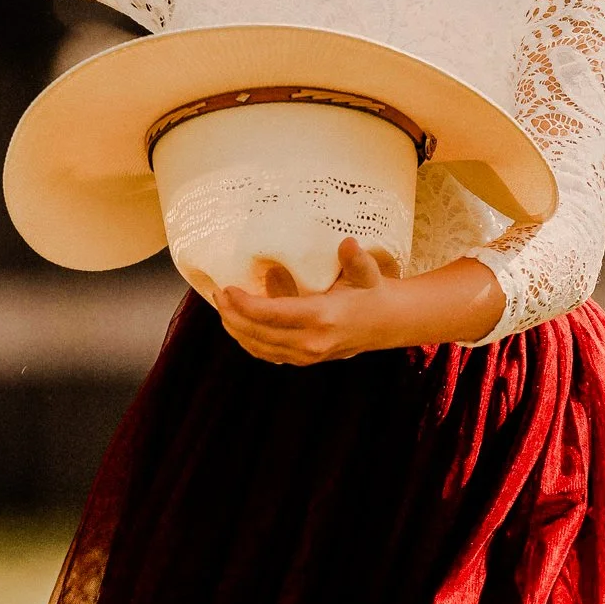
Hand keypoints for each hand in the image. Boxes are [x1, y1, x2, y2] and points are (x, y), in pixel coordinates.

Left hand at [215, 240, 397, 365]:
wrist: (386, 323)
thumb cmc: (372, 292)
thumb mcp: (368, 272)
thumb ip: (356, 259)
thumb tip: (347, 243)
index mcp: (323, 319)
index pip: (272, 315)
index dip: (245, 304)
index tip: (227, 288)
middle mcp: (311, 342)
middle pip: (258, 333)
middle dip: (232, 315)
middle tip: (218, 294)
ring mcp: (306, 356)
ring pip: (258, 347)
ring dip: (235, 328)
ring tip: (222, 307)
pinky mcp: (303, 360)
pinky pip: (267, 354)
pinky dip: (248, 340)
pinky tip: (237, 324)